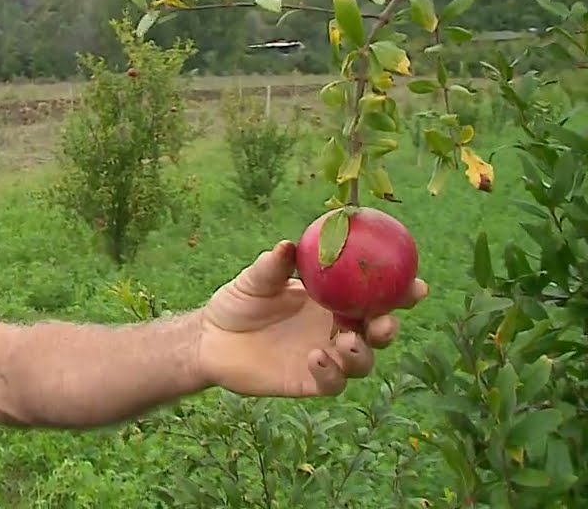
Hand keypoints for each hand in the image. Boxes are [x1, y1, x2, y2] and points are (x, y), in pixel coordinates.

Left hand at [196, 239, 428, 397]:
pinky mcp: (310, 382)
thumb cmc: (238, 301)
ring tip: (345, 341)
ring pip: (361, 362)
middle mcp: (336, 328)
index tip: (415, 285)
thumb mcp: (255, 280)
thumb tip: (288, 245)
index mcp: (334, 299)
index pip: (375, 296)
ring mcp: (327, 356)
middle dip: (389, 328)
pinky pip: (332, 383)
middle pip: (377, 333)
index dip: (401, 293)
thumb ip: (273, 266)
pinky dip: (331, 372)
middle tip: (384, 321)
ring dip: (361, 353)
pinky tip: (316, 357)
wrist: (212, 338)